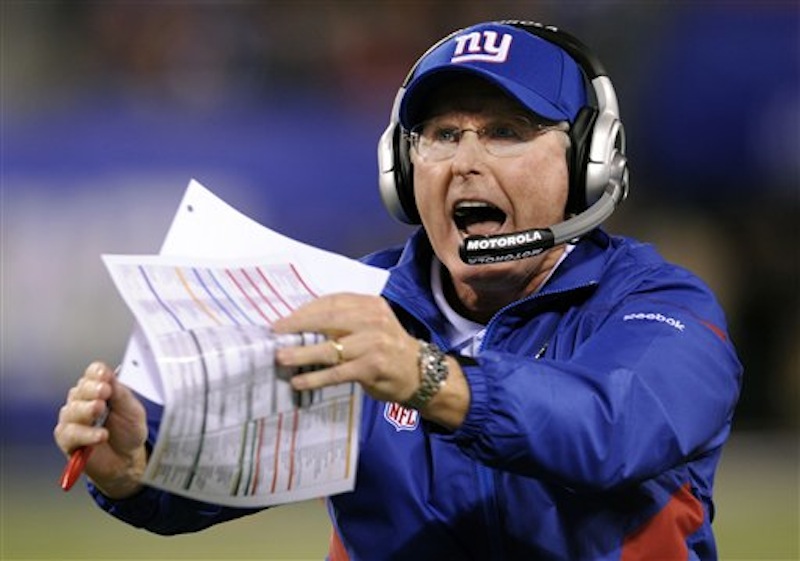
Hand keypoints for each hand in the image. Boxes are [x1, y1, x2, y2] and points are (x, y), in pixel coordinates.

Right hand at [53, 361, 147, 498]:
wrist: (127, 459)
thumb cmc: (128, 432)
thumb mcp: (132, 410)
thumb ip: (120, 392)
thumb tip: (108, 374)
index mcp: (99, 389)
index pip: (92, 374)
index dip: (97, 373)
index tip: (105, 374)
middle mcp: (82, 401)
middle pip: (80, 389)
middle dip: (92, 390)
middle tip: (104, 392)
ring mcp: (73, 420)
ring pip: (72, 409)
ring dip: (87, 409)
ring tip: (100, 410)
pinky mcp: (67, 440)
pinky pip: (70, 433)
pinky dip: (85, 434)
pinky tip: (100, 435)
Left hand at [273, 294, 470, 428]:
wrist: (419, 373)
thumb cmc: (387, 348)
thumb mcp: (371, 324)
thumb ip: (345, 319)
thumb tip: (301, 323)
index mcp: (370, 304)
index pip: (331, 302)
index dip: (304, 310)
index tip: (283, 320)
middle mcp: (373, 320)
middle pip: (327, 320)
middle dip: (298, 326)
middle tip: (275, 334)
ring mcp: (374, 344)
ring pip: (330, 348)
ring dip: (302, 353)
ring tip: (281, 357)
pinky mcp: (372, 368)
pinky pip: (337, 373)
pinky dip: (315, 377)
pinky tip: (299, 381)